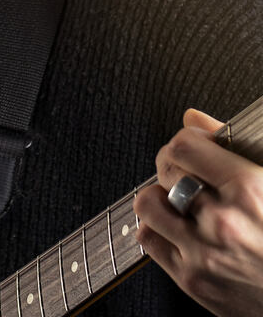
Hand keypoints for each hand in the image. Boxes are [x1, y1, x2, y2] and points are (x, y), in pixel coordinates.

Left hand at [134, 109, 262, 315]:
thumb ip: (239, 147)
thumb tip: (193, 117)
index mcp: (249, 191)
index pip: (183, 146)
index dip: (185, 141)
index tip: (192, 147)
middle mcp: (222, 222)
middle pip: (165, 171)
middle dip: (173, 166)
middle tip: (187, 174)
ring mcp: (204, 253)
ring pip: (148, 203)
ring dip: (159, 197)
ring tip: (178, 202)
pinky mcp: (193, 281)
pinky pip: (149, 239)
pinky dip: (157, 229)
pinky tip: (176, 228)